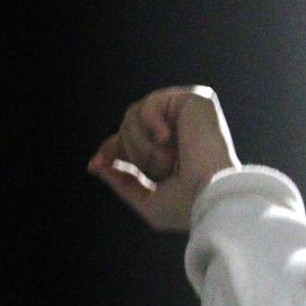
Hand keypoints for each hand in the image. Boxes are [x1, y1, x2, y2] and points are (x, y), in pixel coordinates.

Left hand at [88, 85, 239, 231]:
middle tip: (157, 170)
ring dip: (141, 145)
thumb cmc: (186, 207)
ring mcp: (187, 113)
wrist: (210, 195)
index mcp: (172, 152)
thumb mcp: (147, 201)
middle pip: (127, 127)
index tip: (94, 165)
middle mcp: (180, 130)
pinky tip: (166, 137)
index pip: (131, 140)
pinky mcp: (194, 99)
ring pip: (132, 116)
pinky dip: (150, 123)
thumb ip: (124, 182)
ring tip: (167, 160)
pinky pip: (149, 103)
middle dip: (131, 152)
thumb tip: (98, 164)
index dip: (111, 149)